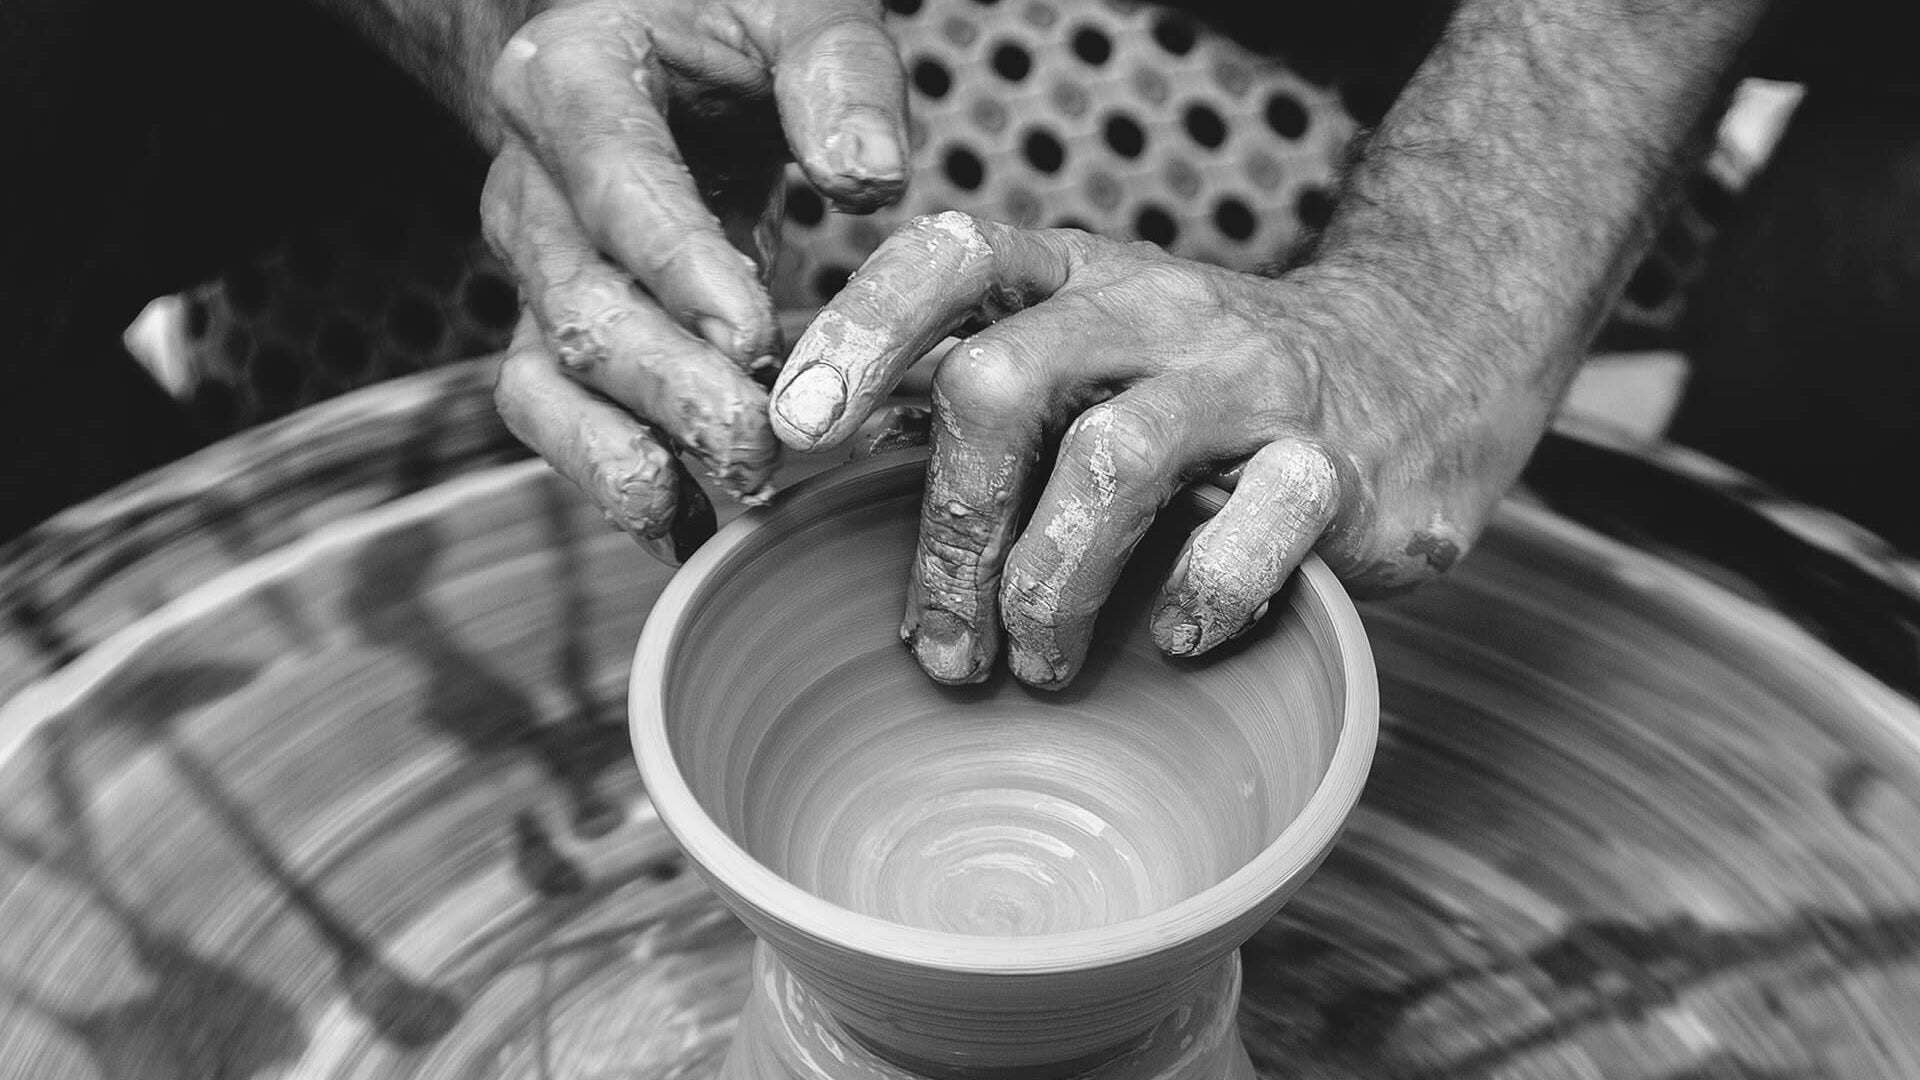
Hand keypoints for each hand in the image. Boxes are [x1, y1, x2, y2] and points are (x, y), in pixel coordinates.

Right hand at [482, 0, 907, 555]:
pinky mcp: (553, 332)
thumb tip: (870, 182)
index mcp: (571, 76)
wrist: (655, 39)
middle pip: (577, 302)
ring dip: (627, 453)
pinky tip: (684, 530)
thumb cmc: (736, 22)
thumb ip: (841, 76)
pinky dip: (611, 480)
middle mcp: (529, 182)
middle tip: (763, 444)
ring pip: (545, 378)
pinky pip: (556, 420)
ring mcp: (533, 269)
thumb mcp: (801, 8)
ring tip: (719, 501)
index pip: (614, 179)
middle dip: (670, 386)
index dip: (677, 264)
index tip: (754, 336)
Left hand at [770, 213, 1553, 688]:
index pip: (949, 259)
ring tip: (1037, 666)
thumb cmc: (1203, 389)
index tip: (793, 433)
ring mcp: (1250, 382)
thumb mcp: (1093, 350)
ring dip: (1047, 587)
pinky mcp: (1336, 467)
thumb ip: (978, 391)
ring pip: (1113, 464)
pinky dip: (1191, 604)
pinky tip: (1172, 642)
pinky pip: (1248, 539)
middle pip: (1004, 381)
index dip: (859, 335)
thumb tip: (805, 459)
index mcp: (1076, 275)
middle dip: (949, 528)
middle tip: (938, 643)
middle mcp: (1156, 308)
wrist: (1425, 363)